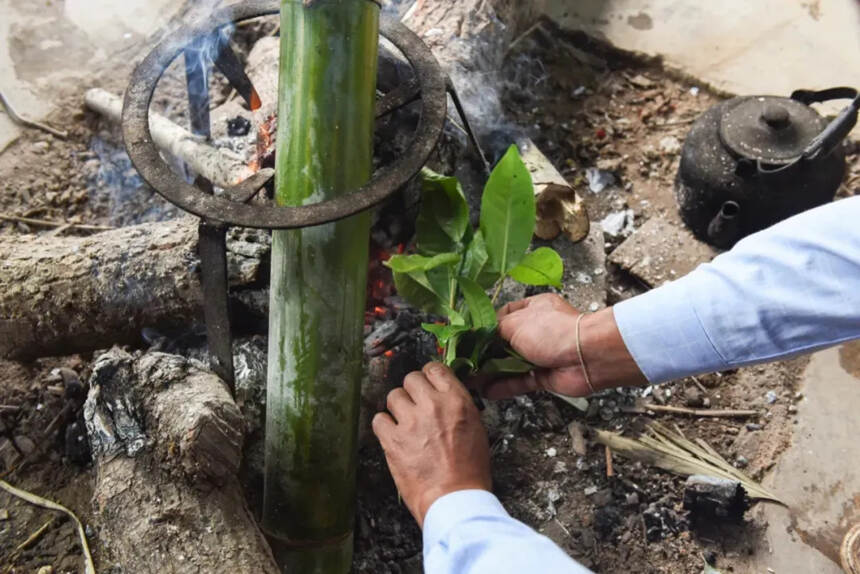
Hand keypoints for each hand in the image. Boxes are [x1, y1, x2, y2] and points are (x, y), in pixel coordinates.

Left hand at [372, 363, 491, 527]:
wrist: (455, 498)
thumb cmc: (469, 470)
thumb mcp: (475, 427)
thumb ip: (457, 406)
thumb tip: (443, 395)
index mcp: (456, 400)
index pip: (435, 369)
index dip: (428, 377)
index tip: (426, 385)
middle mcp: (432, 405)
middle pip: (410, 379)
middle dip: (412, 391)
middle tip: (415, 406)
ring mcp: (410, 422)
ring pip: (393, 396)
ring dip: (398, 408)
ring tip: (405, 424)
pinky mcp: (392, 440)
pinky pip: (378, 419)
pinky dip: (384, 427)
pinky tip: (393, 435)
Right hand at [478, 294, 645, 398]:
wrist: (587, 356)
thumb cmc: (555, 331)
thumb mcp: (515, 323)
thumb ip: (493, 330)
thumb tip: (479, 336)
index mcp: (533, 309)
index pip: (502, 316)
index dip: (485, 327)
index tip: (468, 338)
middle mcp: (537, 330)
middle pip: (504, 342)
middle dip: (485, 353)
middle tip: (465, 362)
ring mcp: (541, 354)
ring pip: (510, 364)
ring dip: (491, 372)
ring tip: (471, 379)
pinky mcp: (543, 375)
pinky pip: (519, 381)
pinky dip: (504, 386)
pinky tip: (487, 391)